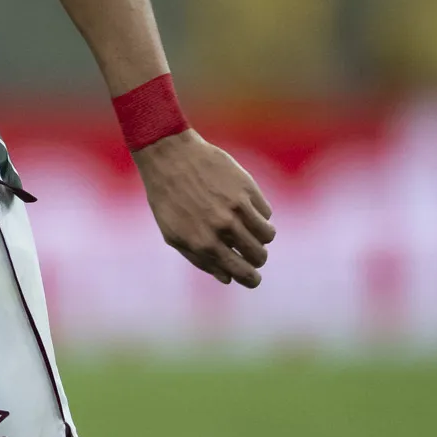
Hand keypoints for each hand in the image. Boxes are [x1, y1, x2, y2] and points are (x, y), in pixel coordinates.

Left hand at [134, 129, 274, 286]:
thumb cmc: (169, 200)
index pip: (242, 272)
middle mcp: (223, 227)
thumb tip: (228, 278)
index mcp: (204, 244)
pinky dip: (259, 214)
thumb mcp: (175, 235)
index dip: (252, 280)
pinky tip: (245, 208)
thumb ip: (201, 260)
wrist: (170, 157)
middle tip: (253, 253)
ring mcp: (237, 206)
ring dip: (262, 237)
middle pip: (259, 255)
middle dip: (257, 259)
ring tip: (252, 231)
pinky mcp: (246, 187)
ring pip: (268, 235)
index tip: (254, 279)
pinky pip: (266, 211)